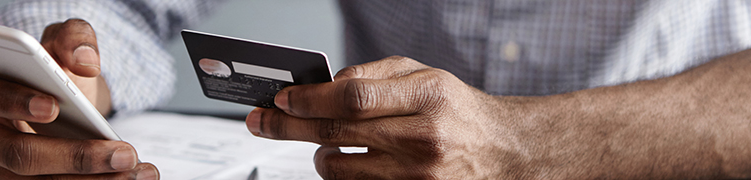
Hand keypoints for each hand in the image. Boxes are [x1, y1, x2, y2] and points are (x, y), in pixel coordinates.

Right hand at [0, 19, 157, 178]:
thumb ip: (75, 38)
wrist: (70, 107)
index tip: (54, 106)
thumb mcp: (67, 45)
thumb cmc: (58, 75)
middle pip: (19, 155)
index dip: (13, 102)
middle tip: (123, 153)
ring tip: (136, 170)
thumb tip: (84, 60)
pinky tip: (129, 178)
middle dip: (76, 157)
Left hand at [246, 56, 529, 178]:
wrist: (501, 152)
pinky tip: (348, 160)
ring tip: (325, 142)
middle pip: (337, 133)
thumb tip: (324, 86)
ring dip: (319, 154)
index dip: (309, 99)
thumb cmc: (458, 110)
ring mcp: (418, 176)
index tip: (282, 98)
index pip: (353, 98)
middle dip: (290, 126)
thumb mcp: (425, 75)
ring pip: (340, 169)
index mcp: (428, 97)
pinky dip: (342, 174)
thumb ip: (375, 75)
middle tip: (263, 121)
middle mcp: (424, 138)